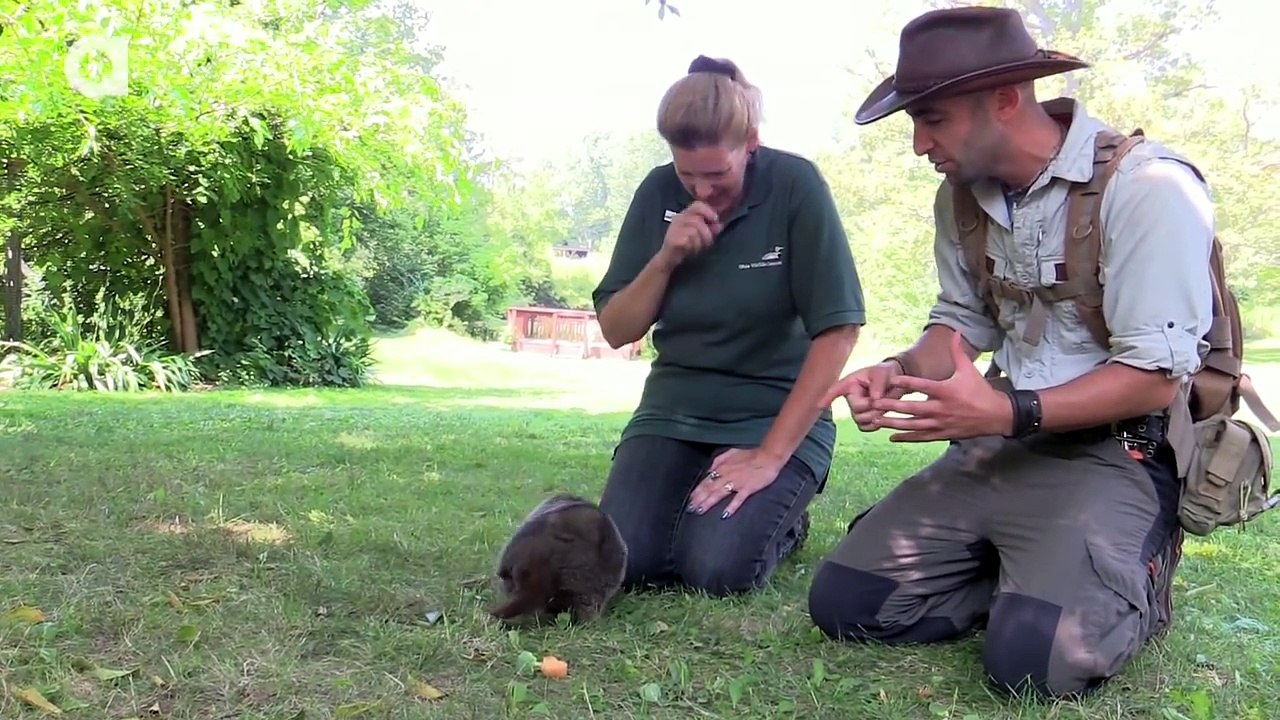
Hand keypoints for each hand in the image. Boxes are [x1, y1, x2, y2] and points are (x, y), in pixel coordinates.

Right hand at [656, 201, 721, 270]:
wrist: (669, 258)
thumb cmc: (686, 245)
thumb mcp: (701, 235)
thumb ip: (710, 228)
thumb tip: (719, 225)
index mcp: (685, 214)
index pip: (697, 205)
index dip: (708, 211)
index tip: (715, 220)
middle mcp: (678, 218)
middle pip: (698, 221)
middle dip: (706, 234)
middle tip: (706, 243)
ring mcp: (674, 228)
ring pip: (694, 231)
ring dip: (700, 243)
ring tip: (696, 248)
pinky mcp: (672, 239)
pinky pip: (688, 240)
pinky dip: (693, 247)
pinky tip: (689, 250)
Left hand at [686, 447, 784, 518]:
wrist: (768, 457)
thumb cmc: (751, 455)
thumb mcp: (731, 453)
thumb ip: (718, 461)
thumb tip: (709, 470)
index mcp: (722, 467)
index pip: (706, 480)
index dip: (698, 490)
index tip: (691, 498)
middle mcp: (727, 475)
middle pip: (709, 489)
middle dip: (699, 499)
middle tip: (691, 508)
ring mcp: (737, 483)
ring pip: (719, 494)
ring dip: (708, 503)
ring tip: (700, 510)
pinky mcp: (747, 489)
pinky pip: (738, 499)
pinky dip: (731, 507)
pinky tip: (724, 515)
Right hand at [820, 359, 906, 431]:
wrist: (894, 382)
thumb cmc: (884, 374)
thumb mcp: (882, 373)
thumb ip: (878, 384)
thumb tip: (875, 399)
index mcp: (850, 384)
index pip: (835, 390)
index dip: (826, 398)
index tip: (819, 406)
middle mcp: (851, 397)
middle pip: (856, 409)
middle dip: (871, 407)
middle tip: (883, 400)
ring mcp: (857, 409)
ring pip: (860, 420)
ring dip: (874, 415)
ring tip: (884, 406)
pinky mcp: (864, 418)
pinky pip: (865, 427)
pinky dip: (874, 425)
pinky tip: (881, 418)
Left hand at [870, 331, 1012, 441]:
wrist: (995, 416)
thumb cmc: (980, 391)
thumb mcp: (969, 369)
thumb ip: (957, 352)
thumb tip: (956, 331)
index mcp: (945, 391)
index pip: (922, 386)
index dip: (905, 382)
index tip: (890, 380)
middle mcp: (941, 408)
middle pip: (912, 408)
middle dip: (892, 406)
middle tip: (874, 404)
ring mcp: (940, 423)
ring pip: (913, 425)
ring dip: (894, 423)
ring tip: (876, 421)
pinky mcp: (942, 435)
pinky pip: (920, 437)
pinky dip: (906, 437)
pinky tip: (891, 436)